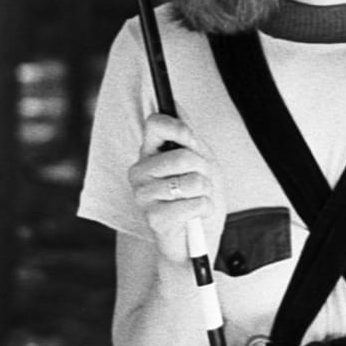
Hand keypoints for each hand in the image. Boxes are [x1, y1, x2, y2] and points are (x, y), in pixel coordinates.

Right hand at [127, 113, 224, 264]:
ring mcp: (143, 196)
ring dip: (206, 193)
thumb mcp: (199, 160)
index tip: (192, 140)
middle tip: (201, 183)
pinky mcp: (154, 219)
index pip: (156, 123)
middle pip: (183, 155)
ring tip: (197, 200)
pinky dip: (206, 210)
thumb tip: (176, 104)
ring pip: (192, 181)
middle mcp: (139, 173)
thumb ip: (187, 135)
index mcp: (148, 154)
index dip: (180, 128)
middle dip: (204, 170)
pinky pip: (196, 203)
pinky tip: (196, 217)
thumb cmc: (198, 197)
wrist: (198, 241)